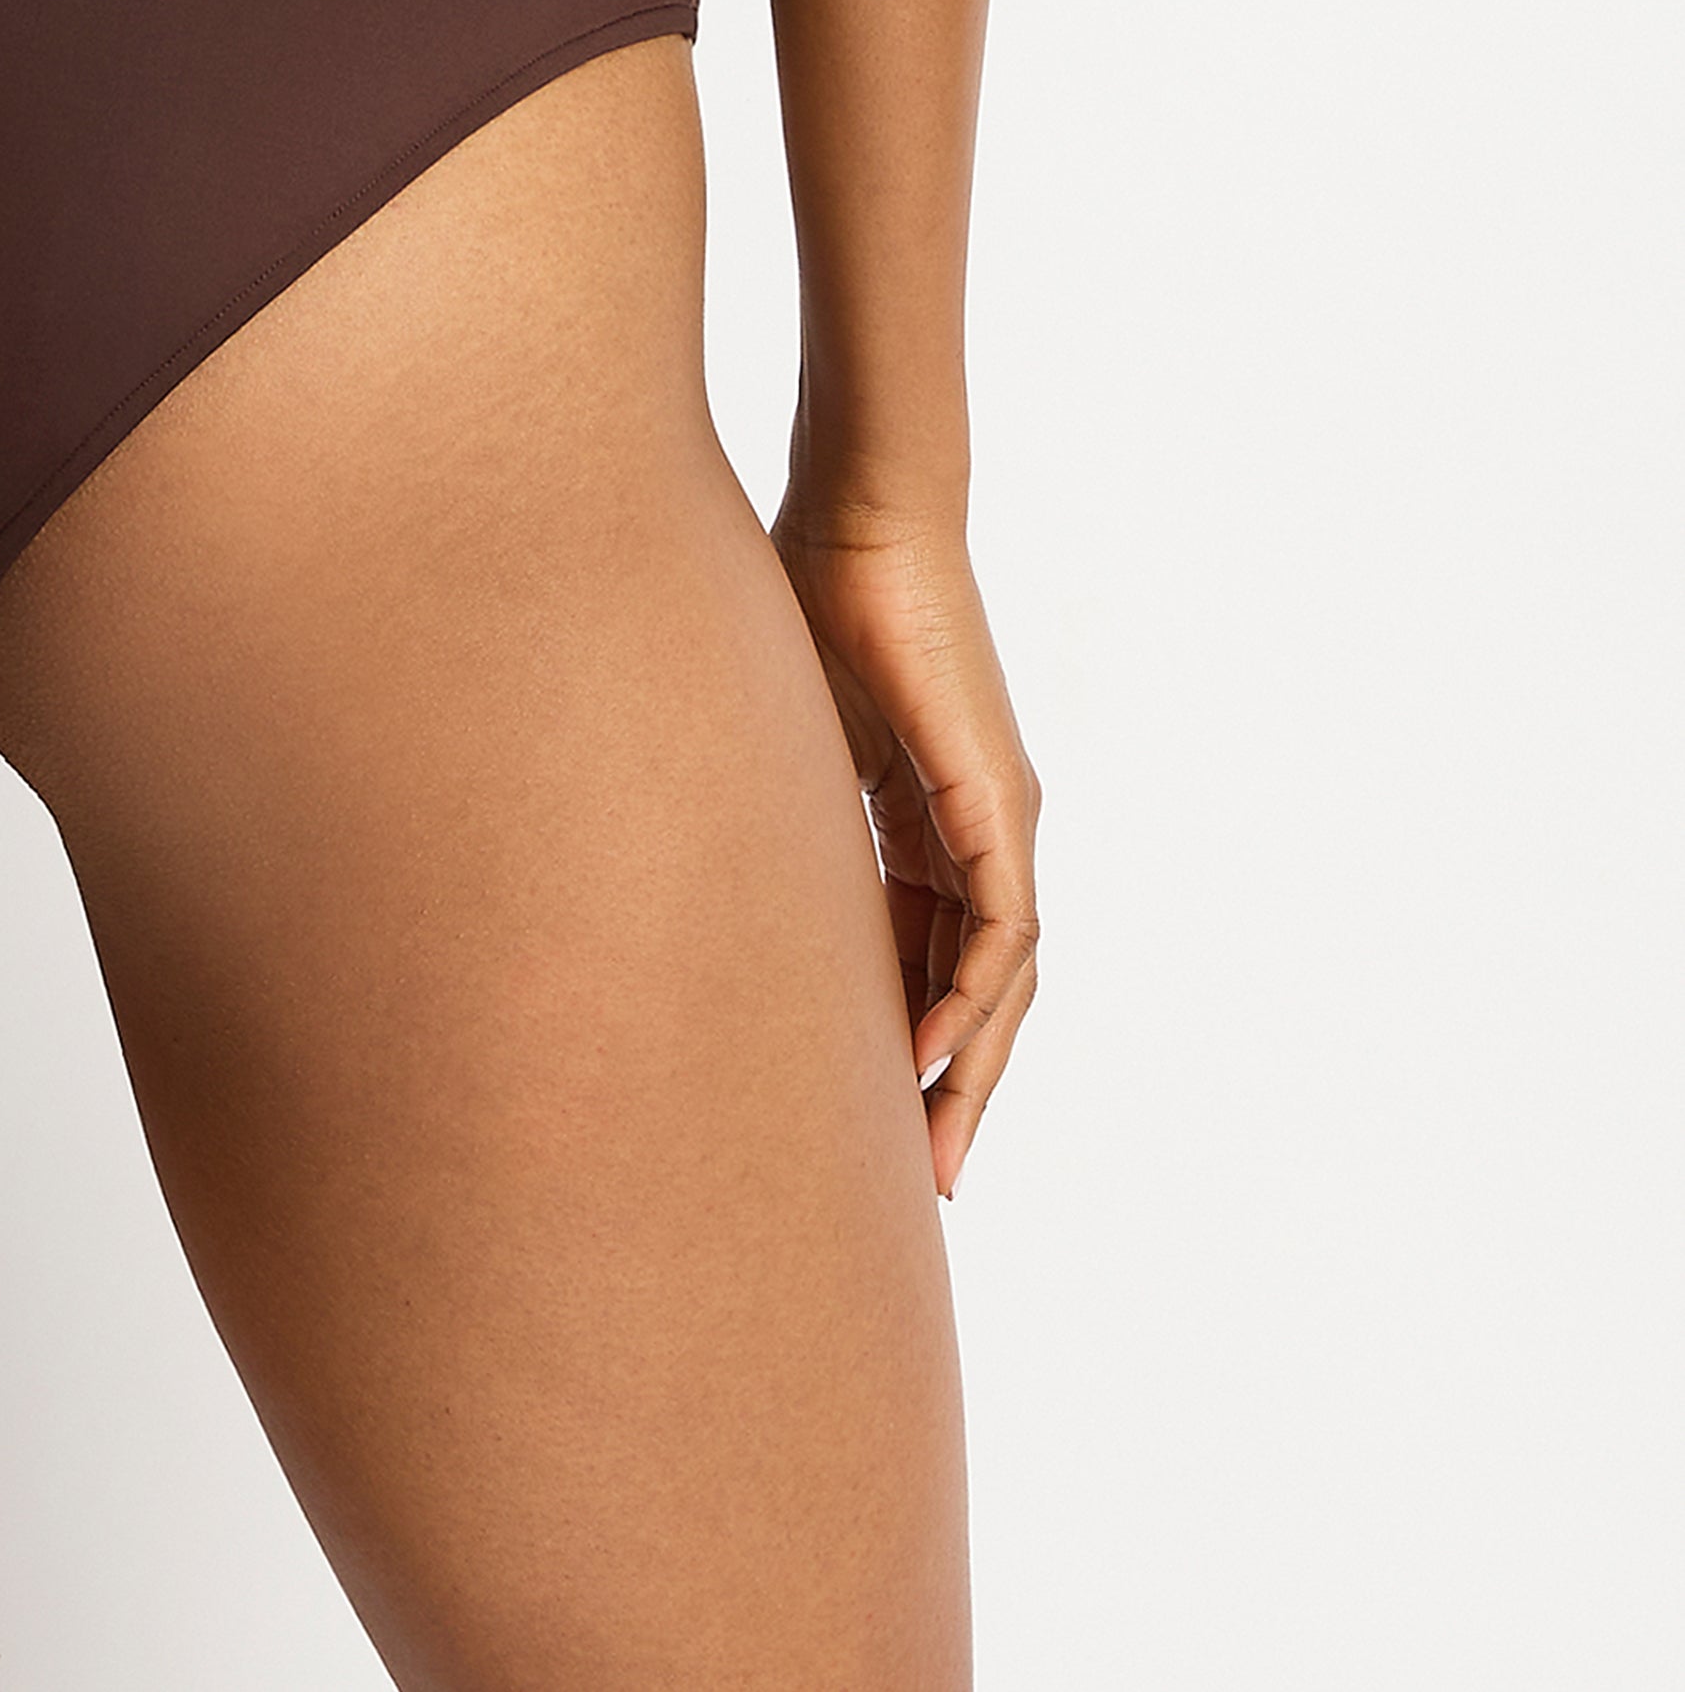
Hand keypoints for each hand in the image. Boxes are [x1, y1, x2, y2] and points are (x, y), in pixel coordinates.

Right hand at [771, 505, 1038, 1197]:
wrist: (856, 519)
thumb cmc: (802, 597)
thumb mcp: (781, 744)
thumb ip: (768, 811)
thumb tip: (692, 861)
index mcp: (924, 815)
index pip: (929, 953)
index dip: (904, 1037)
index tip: (869, 1120)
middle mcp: (976, 826)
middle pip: (980, 983)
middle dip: (954, 1083)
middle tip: (923, 1177)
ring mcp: (998, 815)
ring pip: (1004, 973)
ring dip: (974, 1064)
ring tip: (939, 1145)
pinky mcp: (1000, 799)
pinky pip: (1003, 927)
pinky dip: (974, 994)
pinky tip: (938, 1050)